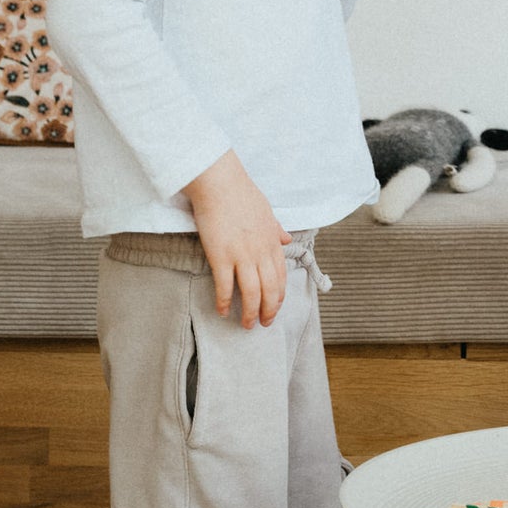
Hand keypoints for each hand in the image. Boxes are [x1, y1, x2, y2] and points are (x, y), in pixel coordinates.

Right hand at [186, 150, 292, 328]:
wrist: (219, 181)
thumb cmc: (241, 193)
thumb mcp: (266, 211)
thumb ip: (277, 229)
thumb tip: (288, 240)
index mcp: (272, 241)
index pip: (281, 276)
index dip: (279, 296)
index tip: (275, 307)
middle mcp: (261, 251)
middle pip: (270, 289)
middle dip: (269, 311)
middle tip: (264, 324)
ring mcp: (242, 255)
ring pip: (252, 293)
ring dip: (250, 313)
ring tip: (247, 325)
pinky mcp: (221, 256)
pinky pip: (225, 286)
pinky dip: (225, 302)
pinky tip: (223, 311)